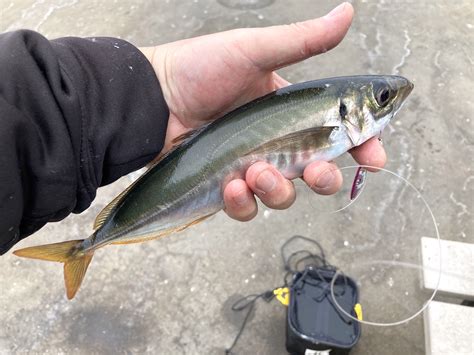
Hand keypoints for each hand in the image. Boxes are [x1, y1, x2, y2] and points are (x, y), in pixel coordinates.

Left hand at [140, 2, 385, 220]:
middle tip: (315, 173)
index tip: (372, 158)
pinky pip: (246, 207)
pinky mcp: (226, 186)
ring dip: (277, 190)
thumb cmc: (199, 69)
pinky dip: (242, 202)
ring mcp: (250, 166)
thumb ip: (302, 41)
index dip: (360, 147)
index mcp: (289, 111)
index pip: (336, 133)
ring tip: (255, 173)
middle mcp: (274, 142)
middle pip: (315, 172)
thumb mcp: (253, 50)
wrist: (152, 97)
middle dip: (322, 179)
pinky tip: (231, 185)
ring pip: (282, 195)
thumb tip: (347, 12)